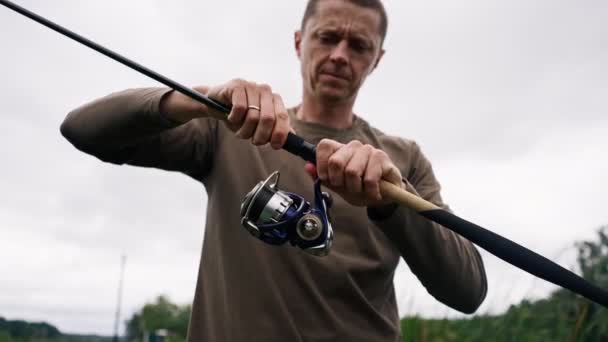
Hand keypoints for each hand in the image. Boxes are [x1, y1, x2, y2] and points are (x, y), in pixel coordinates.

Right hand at [160, 79, 291, 148]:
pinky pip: (240, 108)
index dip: (280, 133)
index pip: (283, 117)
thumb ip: (275, 129)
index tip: (275, 146)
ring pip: (252, 116)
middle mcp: (266, 91)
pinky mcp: (237, 85)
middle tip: (253, 141)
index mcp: (275, 99)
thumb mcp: (258, 125)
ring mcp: (252, 86)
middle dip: (260, 136)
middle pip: (268, 119)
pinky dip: (234, 119)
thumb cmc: (239, 116)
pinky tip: (231, 117)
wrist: (215, 104)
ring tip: (239, 130)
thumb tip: (292, 139)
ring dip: (244, 130)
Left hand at [305, 139, 403, 206]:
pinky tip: (374, 192)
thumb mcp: (338, 187)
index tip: (328, 179)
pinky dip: (370, 191)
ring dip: (356, 188)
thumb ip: (323, 178)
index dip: (322, 165)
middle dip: (340, 182)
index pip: (324, 146)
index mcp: (340, 150)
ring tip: (363, 190)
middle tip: (348, 187)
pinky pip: (369, 178)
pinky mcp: (382, 158)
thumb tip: (308, 167)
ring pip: (352, 172)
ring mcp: (368, 150)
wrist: (385, 196)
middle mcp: (354, 146)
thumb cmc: (360, 189)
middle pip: (335, 162)